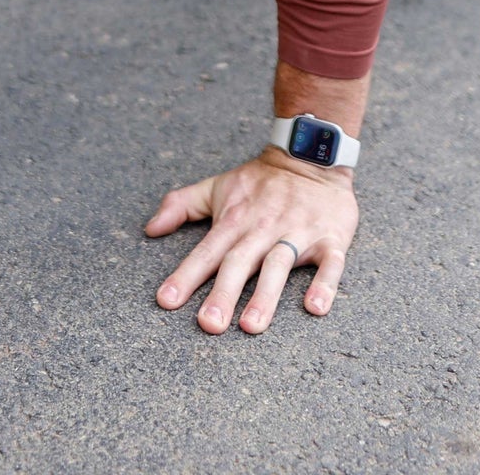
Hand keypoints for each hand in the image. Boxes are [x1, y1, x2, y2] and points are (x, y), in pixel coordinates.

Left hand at [145, 145, 358, 334]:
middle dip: (223, 294)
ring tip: (251, 326)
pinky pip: (329, 263)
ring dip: (265, 296)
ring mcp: (297, 233)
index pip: (206, 252)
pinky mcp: (330, 238)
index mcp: (234, 220)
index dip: (186, 276)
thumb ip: (181, 205)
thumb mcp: (217, 186)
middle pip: (239, 263)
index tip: (166, 301)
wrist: (310, 154)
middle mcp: (262, 228)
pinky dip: (324, 284)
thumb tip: (149, 228)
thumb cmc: (259, 180)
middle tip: (208, 326)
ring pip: (279, 266)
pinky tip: (315, 308)